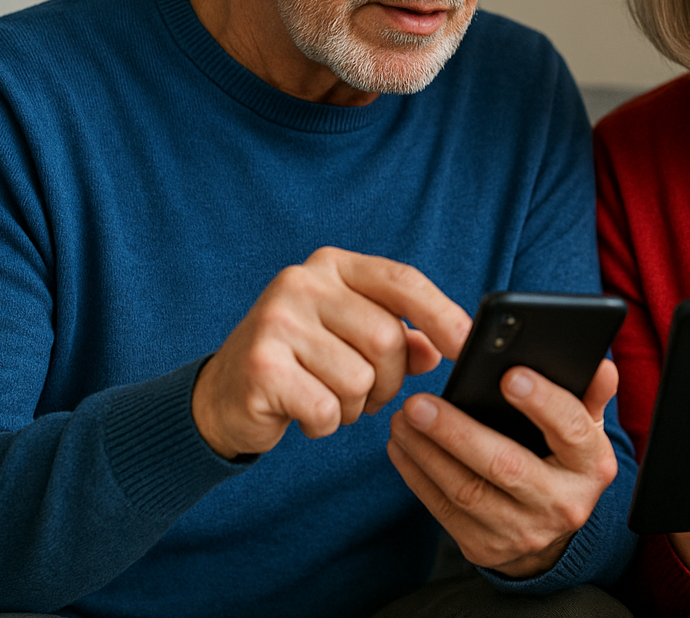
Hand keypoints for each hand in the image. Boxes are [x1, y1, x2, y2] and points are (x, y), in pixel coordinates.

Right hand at [191, 246, 471, 458]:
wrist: (223, 395)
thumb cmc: (301, 362)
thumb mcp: (350, 337)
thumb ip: (401, 337)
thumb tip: (444, 346)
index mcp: (331, 265)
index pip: (402, 281)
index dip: (441, 314)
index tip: (466, 347)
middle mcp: (302, 283)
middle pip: (388, 339)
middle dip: (389, 381)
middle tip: (365, 393)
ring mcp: (277, 321)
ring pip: (361, 380)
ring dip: (355, 406)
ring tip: (326, 398)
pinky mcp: (262, 366)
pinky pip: (328, 409)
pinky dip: (325, 424)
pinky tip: (301, 413)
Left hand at [386, 359, 621, 577]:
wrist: (550, 531)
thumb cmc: (563, 459)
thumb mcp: (585, 428)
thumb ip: (588, 394)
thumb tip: (601, 366)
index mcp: (592, 465)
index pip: (571, 430)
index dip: (542, 402)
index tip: (508, 374)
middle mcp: (562, 504)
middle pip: (506, 466)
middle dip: (458, 433)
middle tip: (420, 403)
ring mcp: (523, 532)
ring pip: (467, 491)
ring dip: (427, 453)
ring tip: (404, 418)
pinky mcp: (485, 548)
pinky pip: (444, 510)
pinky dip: (417, 475)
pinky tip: (401, 446)